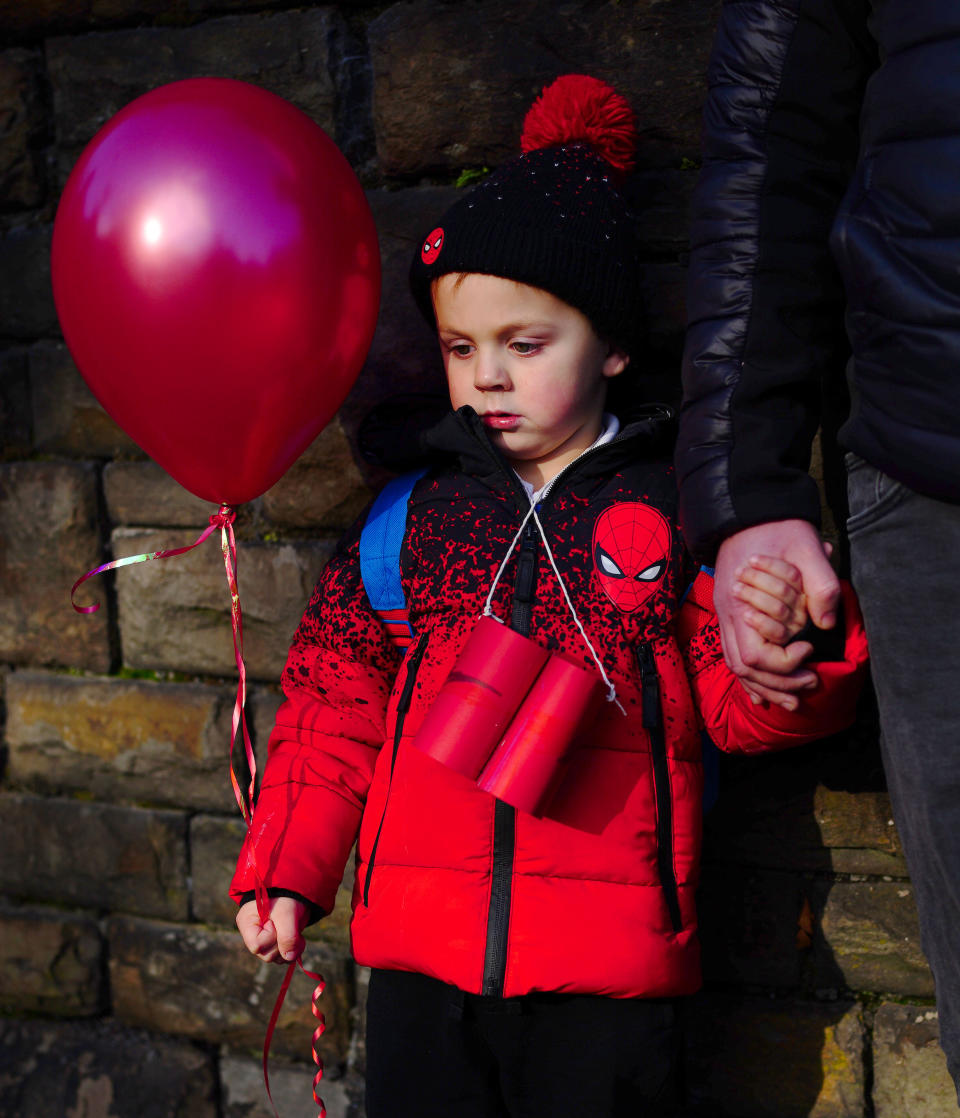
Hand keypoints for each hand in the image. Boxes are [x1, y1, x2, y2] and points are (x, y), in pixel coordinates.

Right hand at [236, 896, 308, 963]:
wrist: (297, 889)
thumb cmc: (286, 897)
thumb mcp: (286, 913)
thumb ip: (287, 936)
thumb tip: (289, 958)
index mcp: (247, 923)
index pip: (256, 946)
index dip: (270, 937)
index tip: (275, 921)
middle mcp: (253, 935)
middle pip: (266, 955)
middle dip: (282, 944)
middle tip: (289, 925)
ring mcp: (265, 940)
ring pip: (276, 958)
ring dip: (290, 949)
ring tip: (296, 932)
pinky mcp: (276, 943)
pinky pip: (285, 957)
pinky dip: (294, 950)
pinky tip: (299, 939)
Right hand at [714, 520, 840, 709]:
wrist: (747, 511)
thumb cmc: (777, 528)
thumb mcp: (806, 546)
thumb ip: (820, 584)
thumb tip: (826, 624)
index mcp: (741, 601)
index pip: (755, 654)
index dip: (784, 663)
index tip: (810, 650)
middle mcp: (728, 613)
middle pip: (743, 667)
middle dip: (778, 683)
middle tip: (811, 683)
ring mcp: (725, 614)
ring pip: (736, 665)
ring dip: (764, 686)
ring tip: (794, 698)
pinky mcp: (730, 614)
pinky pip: (733, 654)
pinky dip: (749, 678)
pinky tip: (762, 693)